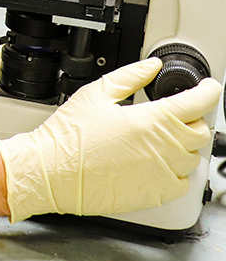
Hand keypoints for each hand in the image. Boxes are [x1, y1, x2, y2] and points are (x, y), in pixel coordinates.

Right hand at [0, 58, 222, 221]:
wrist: (52, 171)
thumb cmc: (69, 136)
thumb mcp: (96, 93)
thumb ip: (130, 76)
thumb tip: (151, 66)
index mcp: (152, 120)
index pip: (198, 102)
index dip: (208, 90)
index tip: (207, 87)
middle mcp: (164, 148)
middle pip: (200, 131)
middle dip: (192, 118)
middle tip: (174, 114)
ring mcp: (162, 174)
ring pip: (192, 157)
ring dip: (182, 145)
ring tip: (157, 138)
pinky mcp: (156, 195)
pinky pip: (181, 183)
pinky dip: (175, 171)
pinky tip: (154, 162)